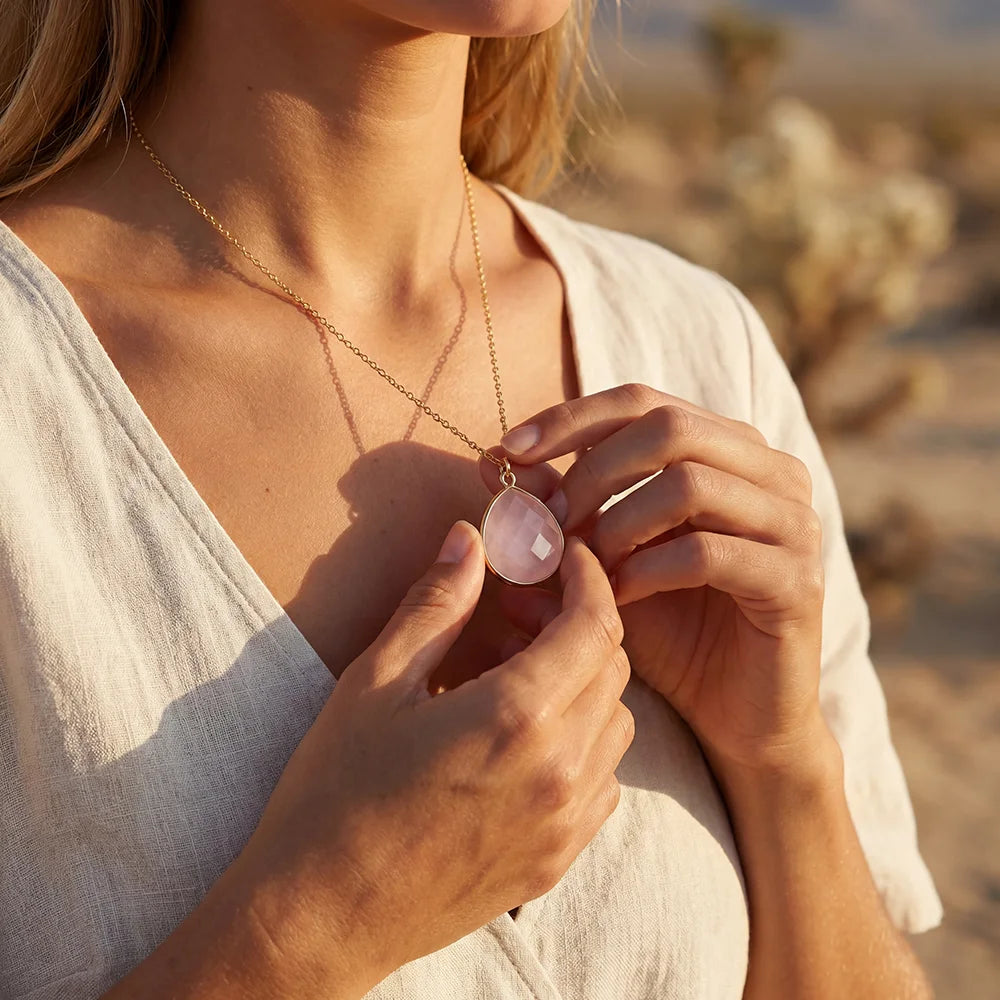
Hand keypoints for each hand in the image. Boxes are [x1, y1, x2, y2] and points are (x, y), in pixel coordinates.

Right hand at [236, 523, 632, 996]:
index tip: (567, 557)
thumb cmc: (336, 791)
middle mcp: (560, 770)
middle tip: (523, 612)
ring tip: (519, 676)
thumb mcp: (376, 682)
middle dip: (580, 625)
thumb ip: (436, 604)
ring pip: (618, 725)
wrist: (320, 916)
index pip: (596, 625)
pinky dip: (585, 744)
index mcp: (516, 716)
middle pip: (613, 670)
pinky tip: (525, 740)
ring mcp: (565, 822)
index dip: (588, 578)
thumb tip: (470, 539)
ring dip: (584, 684)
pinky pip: (604, 782)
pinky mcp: (558, 860)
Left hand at [485, 383, 826, 772]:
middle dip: (590, 472)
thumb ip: (560, 508)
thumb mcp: (604, 558)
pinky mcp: (796, 580)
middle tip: (547, 521)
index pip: (642, 401)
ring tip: (583, 565)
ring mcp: (792, 522)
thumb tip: (493, 463)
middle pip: (668, 428)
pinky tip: (618, 599)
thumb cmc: (667, 627)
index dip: (571, 419)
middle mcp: (771, 471)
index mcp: (727, 448)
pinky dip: (647, 570)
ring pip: (689, 483)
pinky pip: (707, 553)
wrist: (734, 714)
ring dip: (616, 522)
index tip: (508, 449)